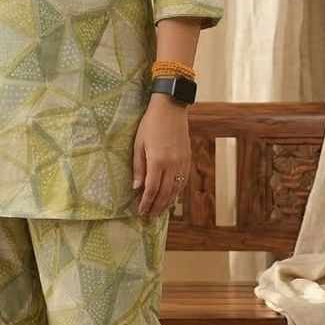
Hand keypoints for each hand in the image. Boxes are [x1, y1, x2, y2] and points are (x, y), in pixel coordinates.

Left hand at [132, 94, 190, 217]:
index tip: (141, 211)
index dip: (146, 202)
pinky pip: (183, 181)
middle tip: (149, 217)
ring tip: (159, 212)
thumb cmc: (150, 124)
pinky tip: (171, 198)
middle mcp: (172, 164)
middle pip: (165, 193)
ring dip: (168, 203)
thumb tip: (137, 187)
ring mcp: (182, 162)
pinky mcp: (187, 159)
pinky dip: (177, 192)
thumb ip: (138, 167)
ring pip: (176, 189)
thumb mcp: (138, 144)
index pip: (152, 189)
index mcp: (158, 160)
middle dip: (157, 207)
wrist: (171, 108)